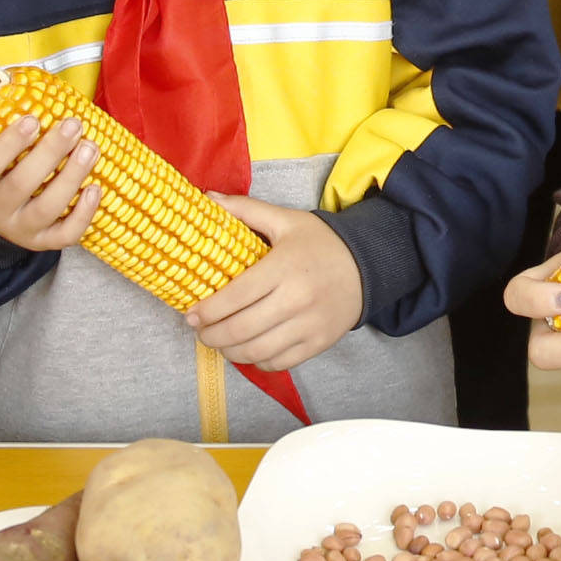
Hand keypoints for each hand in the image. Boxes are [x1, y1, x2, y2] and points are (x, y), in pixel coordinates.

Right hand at [0, 110, 100, 252]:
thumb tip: (16, 80)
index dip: (9, 144)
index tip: (33, 118)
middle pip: (21, 184)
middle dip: (51, 153)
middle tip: (73, 125)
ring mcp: (17, 229)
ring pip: (46, 209)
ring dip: (72, 177)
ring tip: (90, 148)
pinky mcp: (41, 242)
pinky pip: (64, 235)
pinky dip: (83, 214)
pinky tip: (96, 188)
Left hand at [188, 199, 363, 370]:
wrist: (369, 265)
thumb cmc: (321, 243)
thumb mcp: (285, 220)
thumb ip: (245, 210)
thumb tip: (208, 198)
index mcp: (283, 267)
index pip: (236, 296)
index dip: (208, 310)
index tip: (191, 314)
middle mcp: (296, 300)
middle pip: (242, 329)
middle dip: (212, 335)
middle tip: (200, 331)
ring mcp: (309, 325)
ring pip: (257, 351)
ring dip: (230, 352)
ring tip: (220, 342)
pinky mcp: (318, 343)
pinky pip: (279, 362)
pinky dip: (257, 361)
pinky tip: (249, 350)